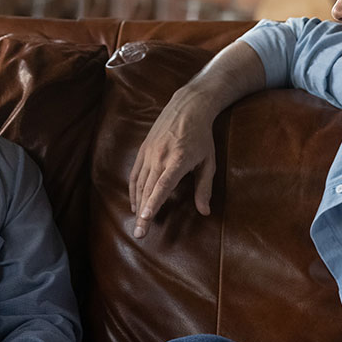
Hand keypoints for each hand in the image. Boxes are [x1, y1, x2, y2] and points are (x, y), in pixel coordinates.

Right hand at [128, 87, 216, 238]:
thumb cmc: (202, 136)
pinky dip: (133, 190)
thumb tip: (205, 212)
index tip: (145, 218)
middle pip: (147, 190)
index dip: (153, 203)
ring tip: (138, 223)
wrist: (188, 107)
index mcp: (177, 160)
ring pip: (139, 183)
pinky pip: (134, 174)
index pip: (162, 186)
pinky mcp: (143, 150)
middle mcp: (159, 157)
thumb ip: (205, 187)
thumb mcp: (209, 161)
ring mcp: (149, 153)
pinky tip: (135, 203)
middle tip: (140, 234)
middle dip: (143, 214)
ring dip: (137, 204)